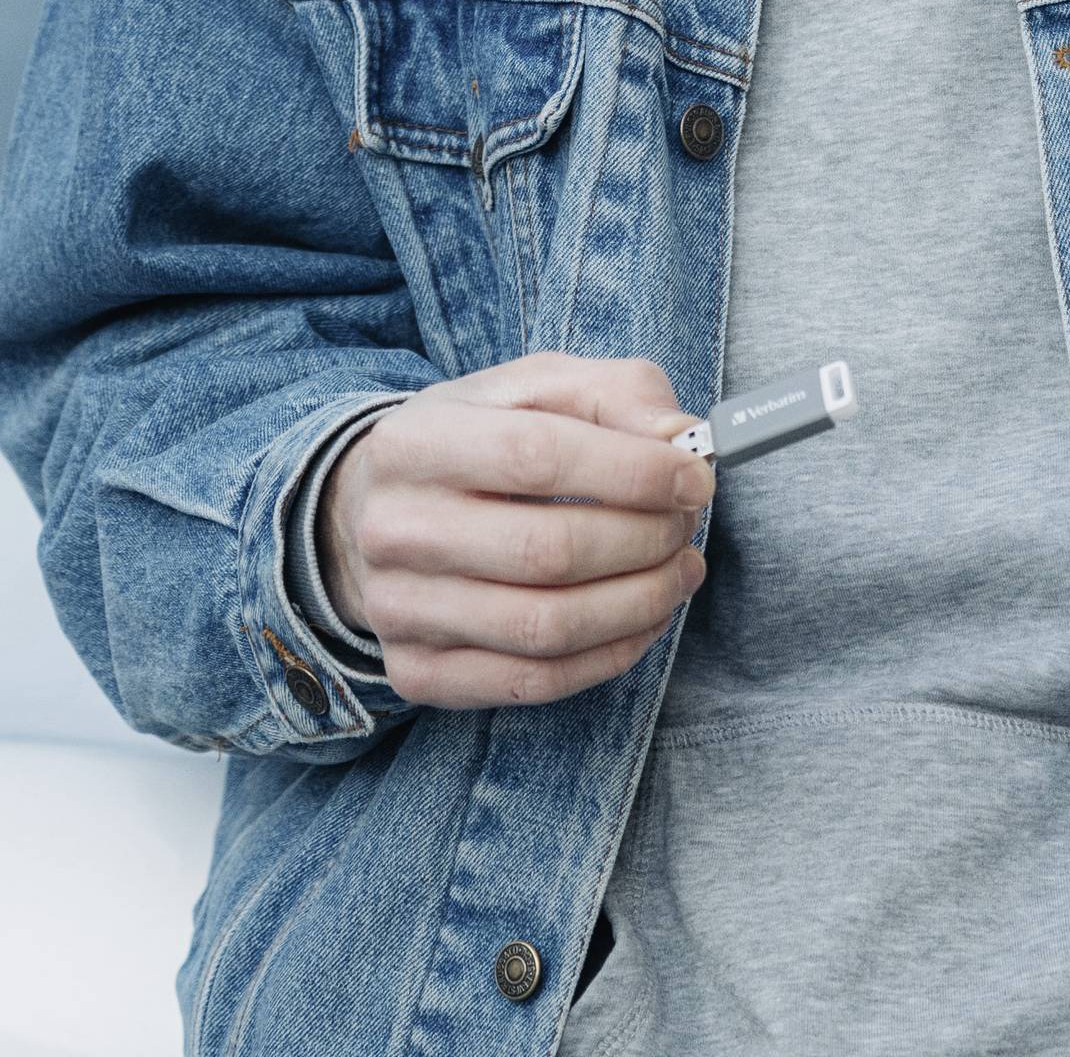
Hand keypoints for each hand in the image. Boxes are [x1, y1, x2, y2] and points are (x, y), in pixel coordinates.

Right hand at [315, 354, 712, 709]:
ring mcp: (399, 610)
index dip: (632, 472)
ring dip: (640, 603)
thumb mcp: (534, 387)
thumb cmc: (476, 441)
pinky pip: (533, 682)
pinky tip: (644, 619)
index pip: (539, 456)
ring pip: (545, 627)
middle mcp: (395, 529)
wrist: (374, 512)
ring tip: (681, 571)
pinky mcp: (418, 671)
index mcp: (413, 441)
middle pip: (547, 551)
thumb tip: (680, 439)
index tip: (695, 478)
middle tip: (687, 527)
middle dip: (645, 540)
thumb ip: (615, 394)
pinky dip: (609, 656)